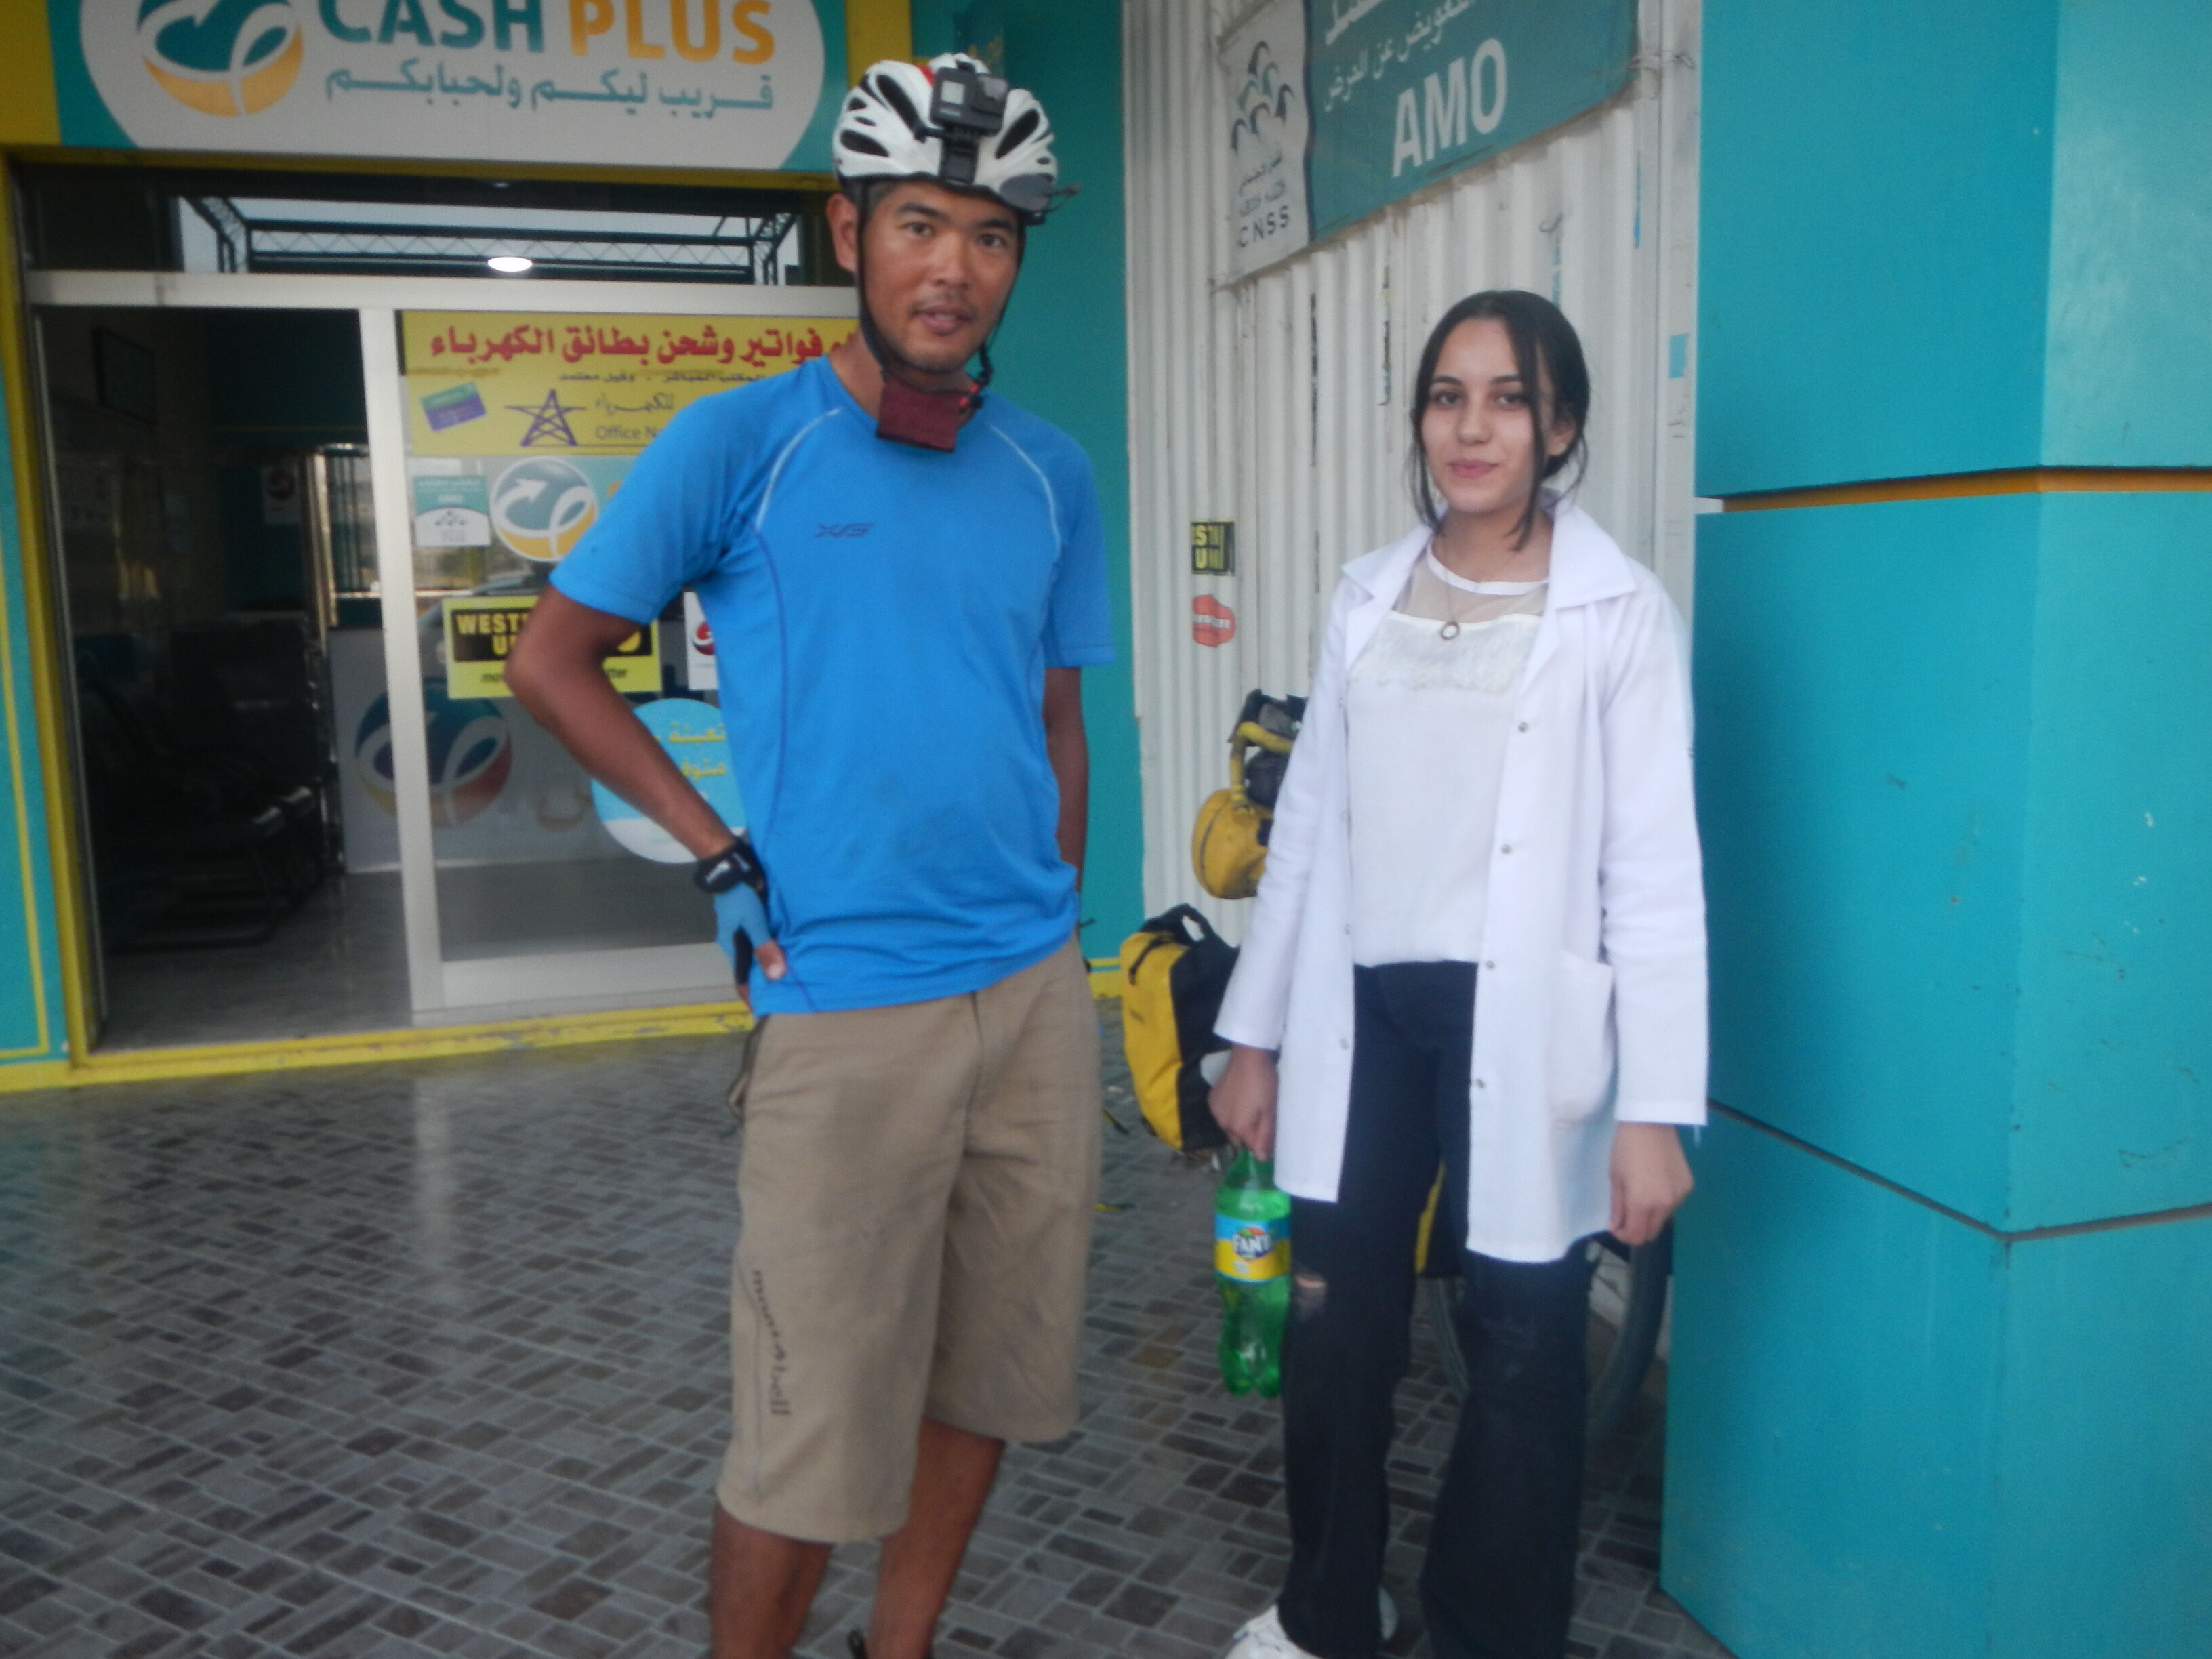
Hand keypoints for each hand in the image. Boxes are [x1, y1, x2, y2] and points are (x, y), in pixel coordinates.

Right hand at [712, 884, 785, 1010]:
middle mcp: (738, 940)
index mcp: (733, 946)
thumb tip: (776, 976)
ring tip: (792, 973)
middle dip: (765, 978)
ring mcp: (745, 928)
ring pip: (760, 949)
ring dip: (773, 959)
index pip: (741, 977)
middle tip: (785, 992)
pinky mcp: (754, 916)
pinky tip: (790, 946)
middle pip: (751, 965)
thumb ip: (764, 948)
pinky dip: (776, 943)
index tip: (761, 1012)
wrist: (733, 866)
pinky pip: (766, 935)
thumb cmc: (741, 896)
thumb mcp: (754, 923)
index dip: (750, 994)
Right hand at [1209, 1044, 1278, 1158]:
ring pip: (1229, 1127)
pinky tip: (1239, 1099)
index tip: (1271, 1135)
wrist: (1248, 1056)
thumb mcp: (1270, 1110)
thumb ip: (1265, 1136)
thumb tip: (1261, 1158)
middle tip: (1262, 1118)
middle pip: (1239, 1139)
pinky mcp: (1212, 1099)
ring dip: (1239, 1123)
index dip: (1263, 1144)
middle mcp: (1223, 1123)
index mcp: (1239, 1128)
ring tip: (1250, 1107)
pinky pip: (1222, 1114)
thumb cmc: (1264, 1083)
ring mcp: (1215, 1111)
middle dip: (1249, 1134)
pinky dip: (1230, 1112)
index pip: (1252, 1148)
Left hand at [1609, 1122, 1693, 1245]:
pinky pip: (1673, 1205)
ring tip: (1640, 1196)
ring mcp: (1679, 1196)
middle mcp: (1665, 1205)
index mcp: (1643, 1203)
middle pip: (1651, 1232)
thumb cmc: (1626, 1149)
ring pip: (1663, 1219)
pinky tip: (1655, 1186)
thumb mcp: (1616, 1178)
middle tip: (1625, 1216)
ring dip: (1650, 1216)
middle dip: (1637, 1229)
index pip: (1636, 1235)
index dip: (1624, 1236)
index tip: (1616, 1227)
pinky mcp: (1688, 1187)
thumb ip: (1617, 1207)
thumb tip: (1616, 1227)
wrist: (1652, 1123)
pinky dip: (1662, 1203)